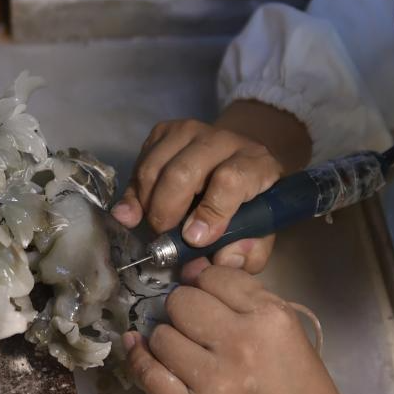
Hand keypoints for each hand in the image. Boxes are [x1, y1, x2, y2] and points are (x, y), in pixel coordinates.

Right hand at [112, 102, 310, 273]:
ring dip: (147, 205)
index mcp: (256, 164)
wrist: (235, 162)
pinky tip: (139, 211)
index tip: (194, 239)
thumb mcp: (259, 231)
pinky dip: (134, 194)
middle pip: (182, 173)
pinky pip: (139, 164)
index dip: (211, 212)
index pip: (230, 180)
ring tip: (156, 225)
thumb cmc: (247, 203)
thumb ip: (248, 252)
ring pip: (154, 168)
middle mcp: (224, 140)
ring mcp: (191, 131)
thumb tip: (223, 262)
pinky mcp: (164, 131)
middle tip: (165, 237)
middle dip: (166, 213)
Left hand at [124, 266, 343, 393]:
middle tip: (194, 325)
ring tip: (183, 349)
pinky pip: (149, 375)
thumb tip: (190, 268)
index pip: (214, 277)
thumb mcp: (282, 327)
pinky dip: (139, 358)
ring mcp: (216, 383)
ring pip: (162, 336)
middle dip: (183, 308)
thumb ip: (239, 294)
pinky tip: (140, 348)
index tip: (206, 295)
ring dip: (167, 338)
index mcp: (269, 318)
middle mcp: (242, 346)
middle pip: (182, 302)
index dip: (205, 282)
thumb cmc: (295, 380)